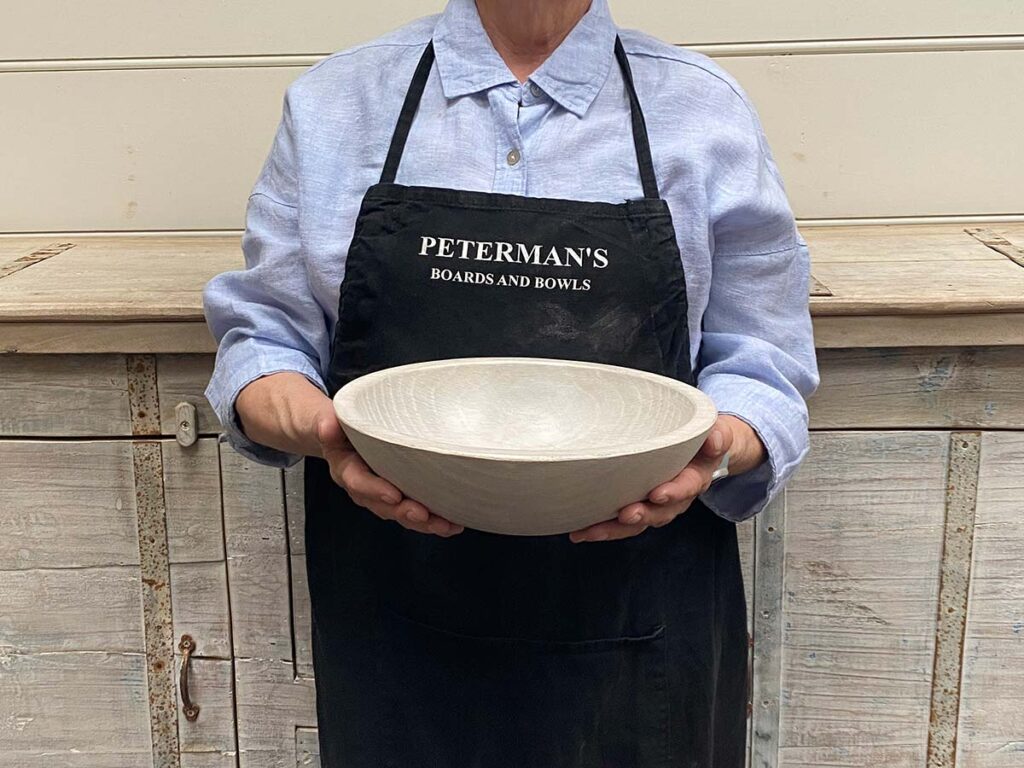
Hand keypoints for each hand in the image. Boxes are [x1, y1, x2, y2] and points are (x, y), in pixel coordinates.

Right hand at [315, 409, 463, 536]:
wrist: (337, 436)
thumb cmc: (337, 428)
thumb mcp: (327, 422)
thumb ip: (326, 424)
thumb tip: (327, 425)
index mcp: (346, 470)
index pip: (358, 482)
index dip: (375, 490)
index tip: (393, 495)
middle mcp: (364, 488)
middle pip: (383, 506)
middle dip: (405, 513)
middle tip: (424, 515)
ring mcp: (382, 494)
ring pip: (401, 513)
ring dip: (425, 522)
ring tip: (447, 525)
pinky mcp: (398, 495)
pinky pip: (414, 511)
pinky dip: (433, 519)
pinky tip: (454, 523)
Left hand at [568, 414, 764, 542]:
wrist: (703, 453)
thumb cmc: (703, 441)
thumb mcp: (716, 433)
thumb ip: (718, 436)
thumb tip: (715, 439)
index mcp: (695, 478)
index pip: (687, 486)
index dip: (674, 492)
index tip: (657, 494)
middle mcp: (676, 497)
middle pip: (660, 512)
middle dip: (642, 515)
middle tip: (625, 515)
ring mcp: (656, 506)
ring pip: (637, 523)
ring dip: (614, 529)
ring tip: (591, 531)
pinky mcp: (638, 506)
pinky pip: (621, 523)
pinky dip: (601, 528)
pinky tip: (580, 531)